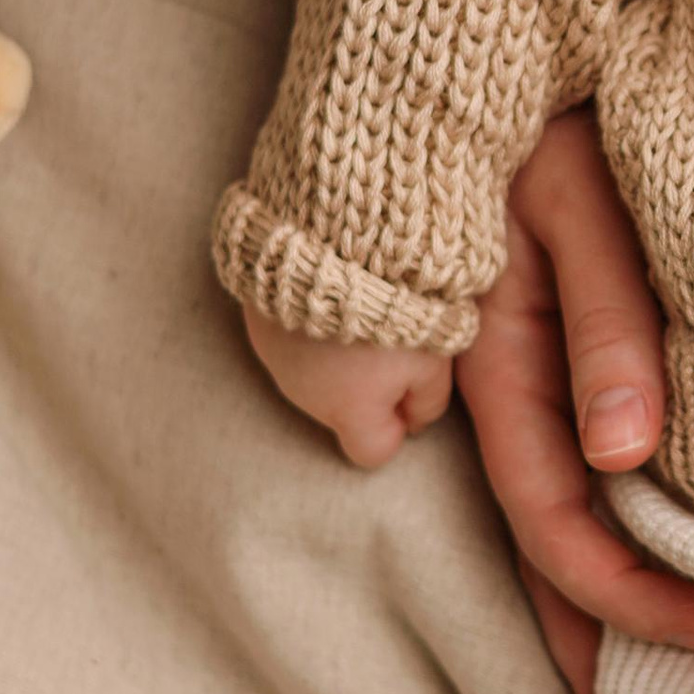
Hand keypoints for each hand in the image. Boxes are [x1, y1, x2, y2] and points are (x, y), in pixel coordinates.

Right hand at [247, 311, 454, 466]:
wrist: (339, 241)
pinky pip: (290, 340)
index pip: (371, 452)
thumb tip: (413, 424)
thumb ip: (428, 403)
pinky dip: (309, 328)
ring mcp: (275, 359)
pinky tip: (330, 294)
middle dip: (364, 388)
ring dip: (335, 356)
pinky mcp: (259, 322)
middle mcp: (304, 396)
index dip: (396, 428)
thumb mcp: (434, 360)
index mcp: (349, 412)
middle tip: (391, 341)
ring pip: (313, 375)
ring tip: (360, 312)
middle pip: (341, 410)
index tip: (409, 395)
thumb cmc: (398, 305)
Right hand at [451, 109, 693, 693]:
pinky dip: (597, 491)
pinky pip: (564, 416)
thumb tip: (606, 456)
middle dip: (599, 632)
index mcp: (503, 349)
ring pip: (545, 487)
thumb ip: (603, 322)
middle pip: (545, 525)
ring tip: (643, 679)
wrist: (501, 3)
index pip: (558, 510)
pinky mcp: (546, 282)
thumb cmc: (554, 101)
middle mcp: (499, 353)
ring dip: (593, 587)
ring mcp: (512, 326)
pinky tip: (640, 530)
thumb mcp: (584, 206)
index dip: (628, 592)